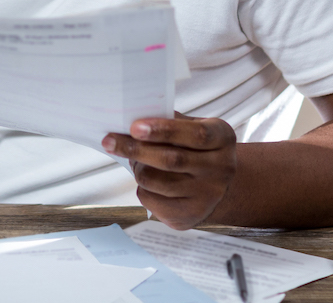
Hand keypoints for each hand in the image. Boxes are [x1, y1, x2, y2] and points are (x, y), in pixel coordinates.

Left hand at [103, 114, 236, 228]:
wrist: (217, 187)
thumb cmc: (197, 148)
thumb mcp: (193, 127)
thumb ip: (171, 121)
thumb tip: (132, 116)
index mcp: (222, 139)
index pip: (195, 134)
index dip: (164, 130)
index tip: (134, 127)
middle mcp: (220, 169)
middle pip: (171, 160)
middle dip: (135, 149)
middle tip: (109, 141)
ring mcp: (207, 196)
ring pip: (156, 181)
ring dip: (137, 168)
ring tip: (135, 160)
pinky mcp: (190, 215)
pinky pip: (152, 199)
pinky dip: (142, 187)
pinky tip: (148, 179)